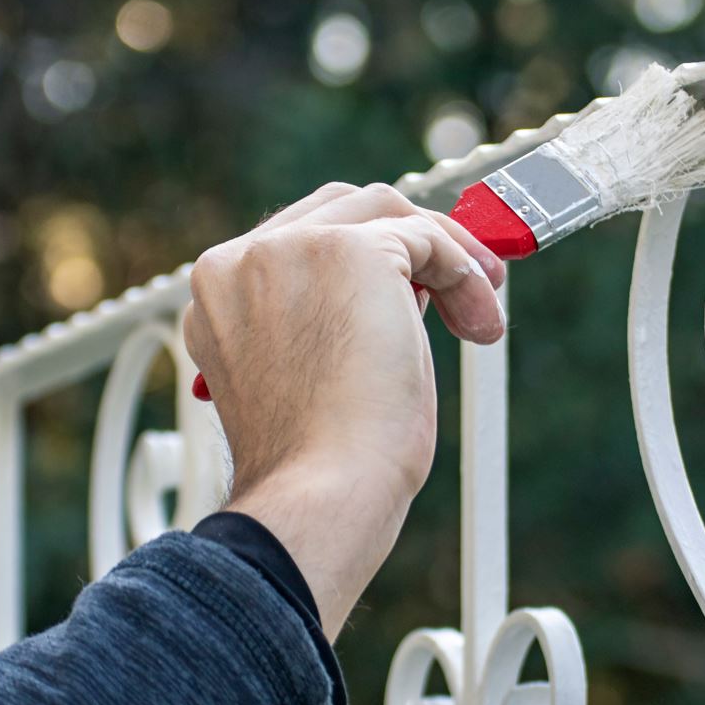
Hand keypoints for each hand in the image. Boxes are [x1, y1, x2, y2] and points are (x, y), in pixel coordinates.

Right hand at [183, 182, 505, 636]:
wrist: (322, 495)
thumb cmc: (323, 463)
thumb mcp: (313, 374)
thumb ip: (334, 317)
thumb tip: (408, 288)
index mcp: (221, 294)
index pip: (301, 241)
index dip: (369, 256)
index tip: (419, 290)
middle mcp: (241, 261)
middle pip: (342, 208)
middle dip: (409, 239)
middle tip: (465, 283)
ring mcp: (289, 250)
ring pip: (386, 212)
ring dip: (445, 252)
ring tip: (480, 312)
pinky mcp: (349, 251)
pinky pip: (426, 237)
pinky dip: (464, 272)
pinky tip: (482, 322)